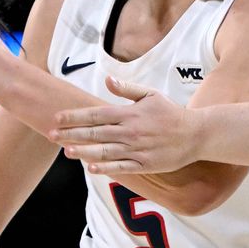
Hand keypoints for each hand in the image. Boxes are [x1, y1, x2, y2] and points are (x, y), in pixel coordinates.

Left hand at [49, 75, 198, 173]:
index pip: (96, 114)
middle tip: (51, 134)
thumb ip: (127, 89)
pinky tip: (91, 167)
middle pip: (95, 133)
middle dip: (71, 133)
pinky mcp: (145, 164)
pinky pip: (122, 167)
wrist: (197, 134)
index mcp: (130, 113)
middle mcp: (131, 131)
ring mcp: (137, 149)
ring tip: (66, 150)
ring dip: (84, 151)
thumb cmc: (171, 113)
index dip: (75, 116)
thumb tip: (107, 80)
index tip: (57, 117)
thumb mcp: (151, 95)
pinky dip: (106, 168)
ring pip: (105, 151)